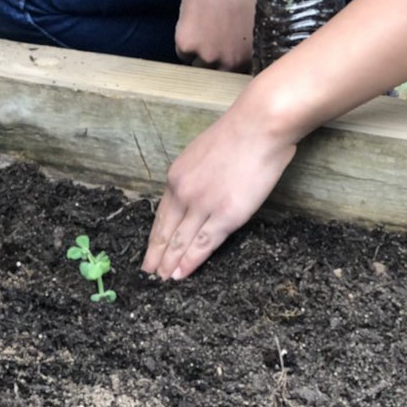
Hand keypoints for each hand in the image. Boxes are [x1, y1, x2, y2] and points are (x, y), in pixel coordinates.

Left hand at [141, 87, 297, 280]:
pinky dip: (190, 262)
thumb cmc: (239, 134)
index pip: (161, 214)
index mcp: (177, 175)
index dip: (155, 236)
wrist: (258, 125)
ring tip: (162, 281)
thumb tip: (195, 192)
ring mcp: (203, 205)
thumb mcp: (203, 152)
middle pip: (165, 231)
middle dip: (155, 255)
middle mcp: (183, 191)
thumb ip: (195, 174)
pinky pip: (202, 244)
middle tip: (147, 274)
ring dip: (169, 263)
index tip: (149, 252)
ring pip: (180, 241)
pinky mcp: (225, 215)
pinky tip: (181, 274)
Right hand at [174, 0, 255, 70]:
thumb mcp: (261, 15)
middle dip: (217, 60)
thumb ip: (257, 37)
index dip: (236, 61)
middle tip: (215, 38)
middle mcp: (231, 62)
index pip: (243, 72)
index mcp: (253, 55)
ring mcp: (207, 56)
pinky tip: (191, 21)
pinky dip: (184, 42)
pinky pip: (183, 52)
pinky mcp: (186, 46)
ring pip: (199, 64)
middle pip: (219, 72)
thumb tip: (256, 42)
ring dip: (199, 53)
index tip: (231, 50)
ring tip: (203, 29)